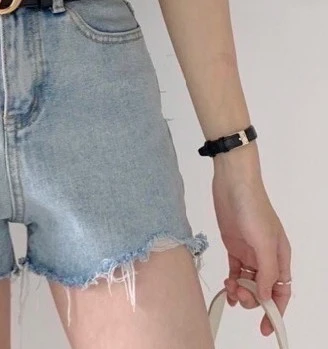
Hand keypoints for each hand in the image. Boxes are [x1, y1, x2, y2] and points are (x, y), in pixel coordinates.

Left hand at [212, 158, 291, 337]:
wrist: (232, 182)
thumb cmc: (253, 207)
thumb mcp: (264, 241)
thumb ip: (266, 271)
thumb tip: (265, 297)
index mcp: (281, 256)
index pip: (282, 290)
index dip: (275, 310)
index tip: (265, 326)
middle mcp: (266, 256)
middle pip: (263, 289)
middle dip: (252, 298)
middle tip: (239, 293)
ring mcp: (250, 251)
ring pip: (248, 282)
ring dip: (240, 291)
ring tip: (230, 288)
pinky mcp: (234, 245)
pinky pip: (235, 271)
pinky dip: (232, 281)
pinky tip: (227, 287)